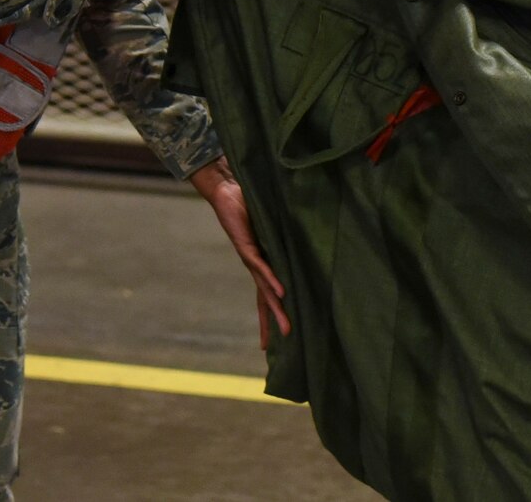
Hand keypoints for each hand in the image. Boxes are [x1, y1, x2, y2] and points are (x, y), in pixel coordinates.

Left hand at [189, 158, 290, 348]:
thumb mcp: (271, 223)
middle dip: (274, 320)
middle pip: (266, 298)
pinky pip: (261, 266)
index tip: (274, 338)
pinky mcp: (247, 246)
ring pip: (265, 288)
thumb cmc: (249, 203)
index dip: (270, 315)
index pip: (266, 293)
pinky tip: (280, 292)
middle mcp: (255, 264)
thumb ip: (283, 232)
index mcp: (261, 262)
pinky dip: (271, 279)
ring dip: (276, 307)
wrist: (226, 190)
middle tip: (286, 340)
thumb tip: (304, 232)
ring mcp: (251, 257)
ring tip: (287, 326)